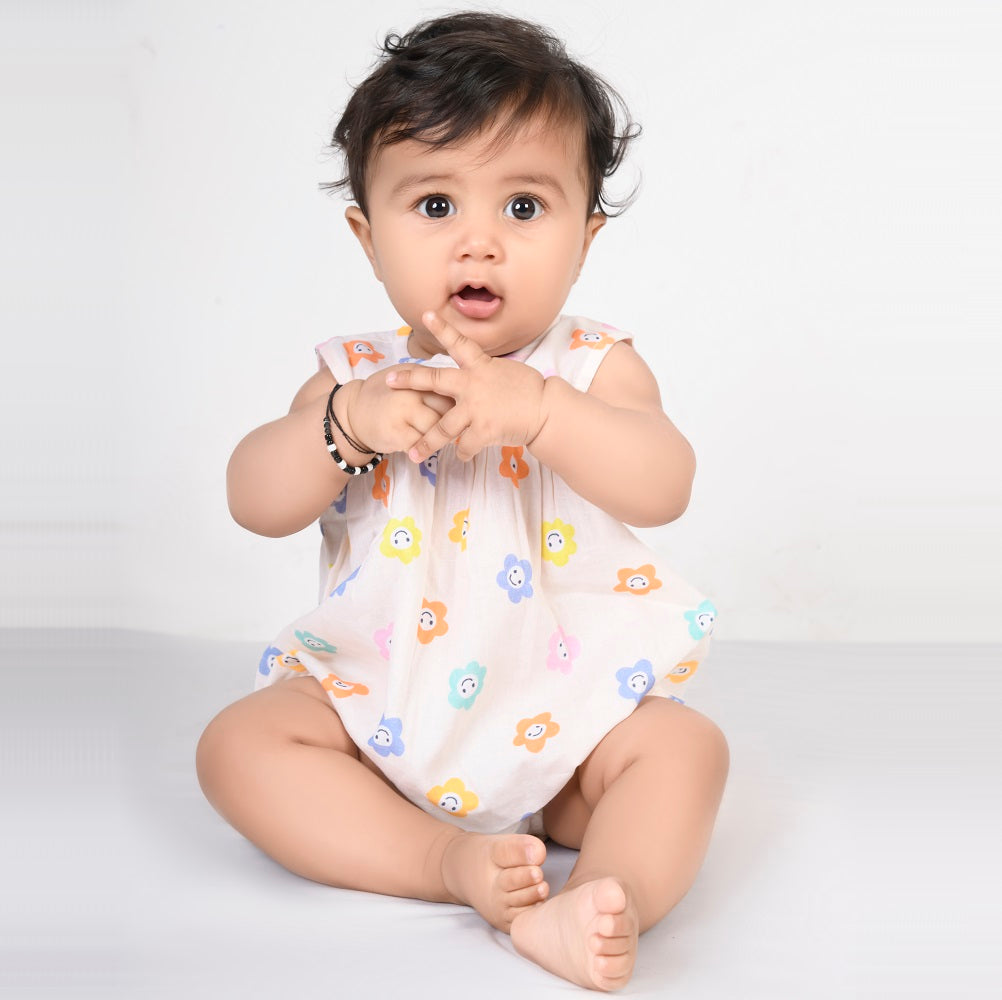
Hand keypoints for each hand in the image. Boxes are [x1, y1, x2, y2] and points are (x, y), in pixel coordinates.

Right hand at [342, 366, 453, 456]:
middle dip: (455, 420)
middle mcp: (410, 393)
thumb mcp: (404, 377)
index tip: (466, 408)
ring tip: (441, 438)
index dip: (460, 400)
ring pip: (437, 429)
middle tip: (459, 427)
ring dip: (442, 436)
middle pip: (447, 409)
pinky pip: (423, 444)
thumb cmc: (384, 394)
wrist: (353, 412)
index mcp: (415, 376)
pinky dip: (426, 447)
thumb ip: (428, 381)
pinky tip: (423, 446)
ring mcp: (403, 414)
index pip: (448, 387)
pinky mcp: (397, 434)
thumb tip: (460, 390)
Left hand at [385, 311, 545, 462]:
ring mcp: (476, 409)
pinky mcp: (483, 430)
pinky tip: (462, 455)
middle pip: (433, 381)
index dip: (442, 327)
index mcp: (481, 367)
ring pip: (442, 428)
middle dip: (409, 380)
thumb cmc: (531, 391)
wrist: (546, 411)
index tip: (426, 314)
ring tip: (414, 454)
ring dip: (427, 443)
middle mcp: (472, 385)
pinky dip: (463, 452)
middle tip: (388, 380)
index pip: (458, 342)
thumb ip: (485, 374)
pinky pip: (465, 446)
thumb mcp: (505, 372)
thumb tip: (477, 373)